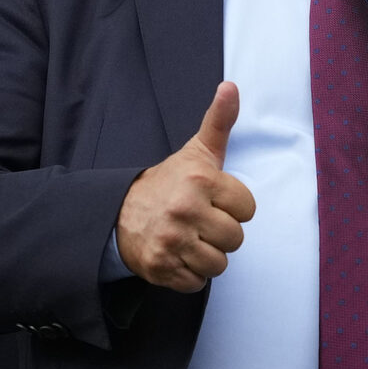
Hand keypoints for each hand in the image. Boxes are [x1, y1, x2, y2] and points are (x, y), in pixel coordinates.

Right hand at [116, 81, 256, 292]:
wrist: (119, 213)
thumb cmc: (169, 183)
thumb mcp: (197, 152)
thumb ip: (219, 121)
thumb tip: (231, 86)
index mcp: (200, 181)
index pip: (248, 209)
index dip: (233, 207)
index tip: (214, 201)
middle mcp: (186, 210)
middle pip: (235, 240)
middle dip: (221, 234)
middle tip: (200, 222)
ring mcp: (172, 241)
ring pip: (219, 265)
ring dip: (208, 256)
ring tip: (191, 239)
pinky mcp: (161, 268)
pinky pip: (197, 282)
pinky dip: (190, 274)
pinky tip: (178, 255)